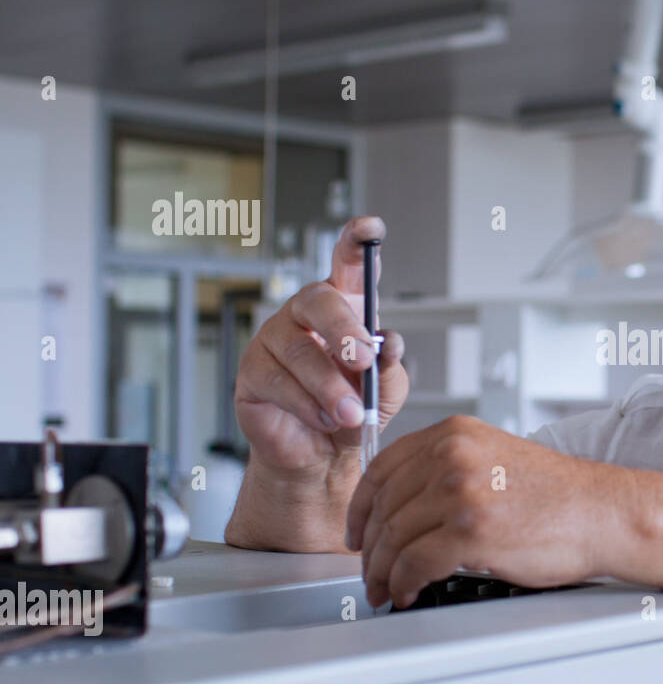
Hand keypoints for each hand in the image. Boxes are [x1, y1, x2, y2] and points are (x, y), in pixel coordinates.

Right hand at [233, 216, 408, 475]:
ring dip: (331, 388)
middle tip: (363, 362)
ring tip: (351, 414)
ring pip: (300, 352)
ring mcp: (275, 338)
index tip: (371, 228)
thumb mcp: (386, 390)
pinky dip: (308, 406)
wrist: (323, 456)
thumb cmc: (355, 411)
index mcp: (344, 307)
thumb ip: (390, 366)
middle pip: (319, 300)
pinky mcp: (252, 370)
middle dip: (344, 331)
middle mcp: (306, 315)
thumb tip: (388, 344)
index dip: (357, 242)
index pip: (348, 264)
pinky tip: (324, 419)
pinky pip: (279, 383)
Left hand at [345, 415, 613, 607]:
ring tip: (386, 589)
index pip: (381, 468)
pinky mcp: (470, 532)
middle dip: (370, 549)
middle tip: (371, 571)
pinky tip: (408, 592)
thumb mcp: (493, 458)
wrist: (602, 513)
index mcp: (454, 435)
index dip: (360, 508)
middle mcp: (452, 456)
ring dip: (383, 572)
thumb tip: (402, 507)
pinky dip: (403, 584)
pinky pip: (414, 564)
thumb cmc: (557, 496)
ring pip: (393, 539)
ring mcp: (460, 492)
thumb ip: (447, 469)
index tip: (357, 531)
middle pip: (382, 507)